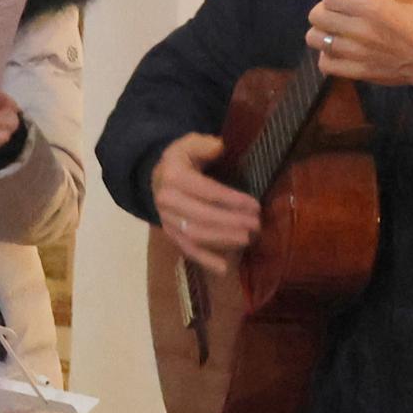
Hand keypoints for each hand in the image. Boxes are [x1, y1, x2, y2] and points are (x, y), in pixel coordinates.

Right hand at [151, 129, 263, 276]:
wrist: (155, 178)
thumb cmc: (181, 161)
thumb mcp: (189, 144)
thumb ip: (203, 144)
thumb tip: (218, 147)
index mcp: (173, 177)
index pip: (206, 191)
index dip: (231, 200)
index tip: (255, 206)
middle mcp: (166, 200)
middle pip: (201, 215)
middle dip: (231, 222)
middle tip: (256, 225)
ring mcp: (166, 220)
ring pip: (195, 234)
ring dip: (222, 239)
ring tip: (246, 239)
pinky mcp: (169, 234)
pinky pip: (186, 249)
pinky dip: (205, 260)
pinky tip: (224, 268)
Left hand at [308, 0, 412, 90]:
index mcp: (372, 9)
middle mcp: (359, 30)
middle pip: (316, 16)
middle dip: (324, 12)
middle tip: (336, 15)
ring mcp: (355, 53)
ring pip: (314, 39)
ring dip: (322, 33)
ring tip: (334, 33)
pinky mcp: (356, 72)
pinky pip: (324, 64)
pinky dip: (327, 57)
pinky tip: (337, 52)